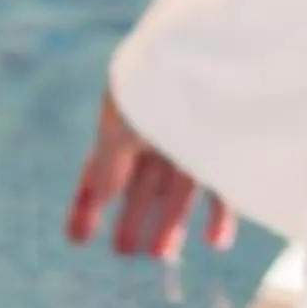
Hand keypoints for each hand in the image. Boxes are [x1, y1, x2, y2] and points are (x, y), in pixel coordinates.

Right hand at [64, 86, 235, 260]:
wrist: (214, 53)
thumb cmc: (157, 82)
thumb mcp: (122, 123)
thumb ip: (109, 162)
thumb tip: (100, 195)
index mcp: (127, 119)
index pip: (102, 167)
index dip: (88, 202)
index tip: (76, 237)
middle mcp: (161, 131)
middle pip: (142, 185)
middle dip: (132, 217)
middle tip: (123, 250)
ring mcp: (195, 140)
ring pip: (179, 191)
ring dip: (170, 223)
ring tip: (159, 254)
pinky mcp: (229, 148)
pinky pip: (224, 186)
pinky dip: (220, 215)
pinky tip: (214, 242)